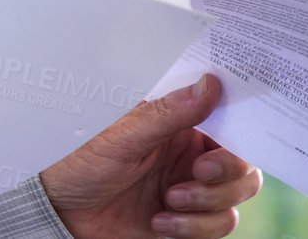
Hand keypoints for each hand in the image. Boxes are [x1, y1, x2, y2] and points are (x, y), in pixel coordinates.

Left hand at [41, 74, 261, 237]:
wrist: (63, 212)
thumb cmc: (82, 162)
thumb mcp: (122, 135)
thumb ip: (167, 113)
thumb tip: (209, 84)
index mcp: (178, 123)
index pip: (229, 120)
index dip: (244, 128)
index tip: (237, 138)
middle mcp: (191, 152)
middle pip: (244, 163)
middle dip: (227, 173)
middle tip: (197, 173)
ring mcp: (193, 186)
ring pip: (237, 196)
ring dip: (207, 203)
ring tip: (168, 201)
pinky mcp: (190, 219)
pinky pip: (219, 224)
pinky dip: (194, 227)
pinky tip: (159, 220)